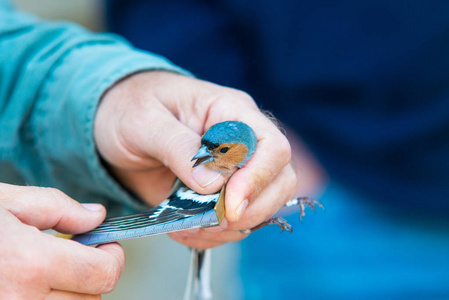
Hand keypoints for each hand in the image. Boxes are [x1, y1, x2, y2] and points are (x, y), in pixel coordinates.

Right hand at [0, 183, 124, 298]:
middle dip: (92, 275)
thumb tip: (95, 217)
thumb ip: (57, 207)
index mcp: (30, 262)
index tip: (108, 245)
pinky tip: (34, 281)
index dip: (114, 257)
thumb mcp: (6, 200)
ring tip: (49, 269)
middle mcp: (21, 299)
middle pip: (91, 298)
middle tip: (76, 256)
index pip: (102, 274)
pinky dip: (49, 299)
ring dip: (71, 291)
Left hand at [95, 71, 296, 247]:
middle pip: (281, 181)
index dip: (258, 178)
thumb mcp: (145, 121)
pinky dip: (212, 236)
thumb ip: (179, 147)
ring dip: (228, 228)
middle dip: (250, 210)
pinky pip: (234, 224)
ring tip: (186, 227)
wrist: (119, 127)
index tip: (229, 203)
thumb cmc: (132, 110)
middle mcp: (243, 142)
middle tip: (209, 222)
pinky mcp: (219, 195)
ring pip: (263, 207)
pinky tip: (183, 229)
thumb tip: (213, 184)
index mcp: (231, 112)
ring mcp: (234, 171)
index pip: (272, 146)